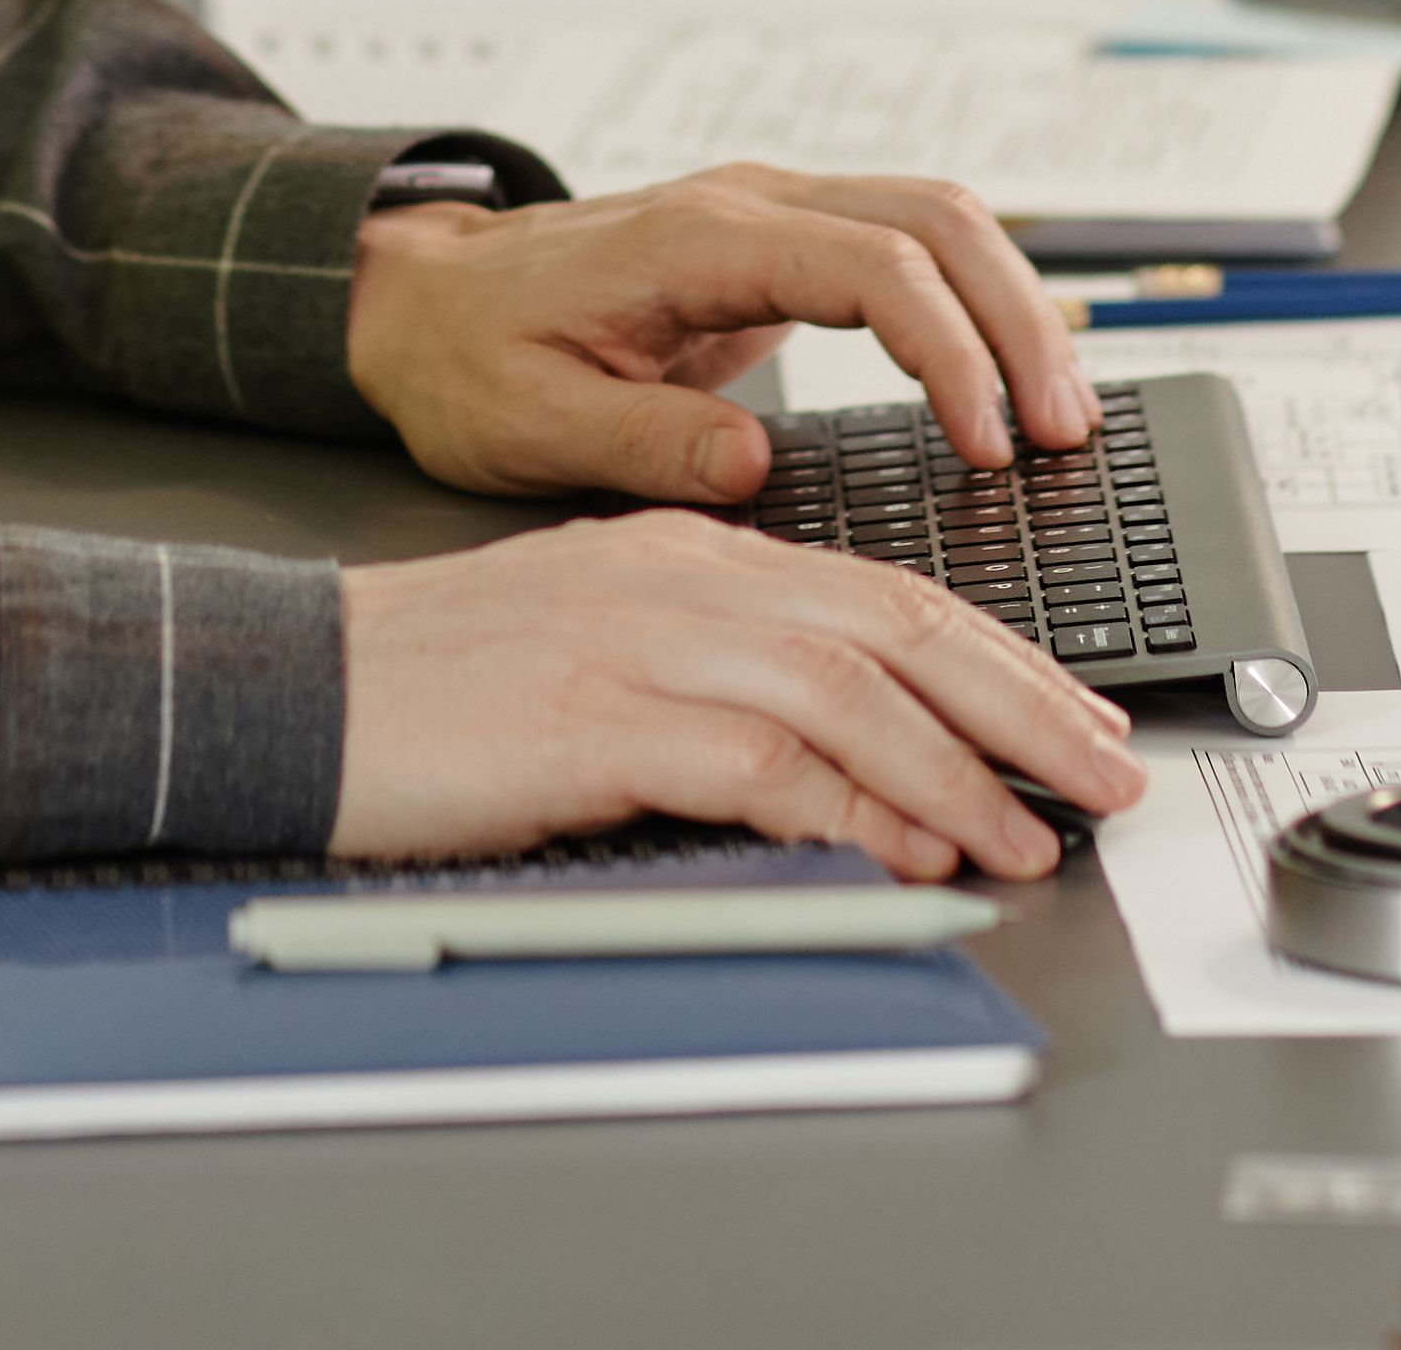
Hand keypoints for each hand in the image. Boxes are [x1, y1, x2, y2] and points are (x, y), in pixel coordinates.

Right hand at [334, 514, 1149, 877]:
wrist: (291, 686)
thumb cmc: (432, 690)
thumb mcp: (595, 652)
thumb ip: (715, 684)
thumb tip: (846, 767)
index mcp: (685, 549)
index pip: (880, 589)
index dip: (996, 656)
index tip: (1072, 718)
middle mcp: (680, 573)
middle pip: (896, 620)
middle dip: (1024, 701)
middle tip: (1109, 770)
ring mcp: (640, 635)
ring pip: (851, 686)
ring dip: (961, 769)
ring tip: (1031, 836)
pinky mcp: (598, 710)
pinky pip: (763, 758)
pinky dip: (853, 807)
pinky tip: (906, 850)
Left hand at [343, 164, 1092, 504]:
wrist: (420, 302)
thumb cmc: (467, 358)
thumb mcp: (528, 423)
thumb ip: (641, 442)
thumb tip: (750, 465)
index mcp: (693, 240)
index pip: (871, 265)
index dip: (949, 351)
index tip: (984, 444)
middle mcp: (747, 204)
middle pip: (937, 218)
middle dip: (1020, 319)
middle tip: (1065, 432)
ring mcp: (770, 215)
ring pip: (939, 218)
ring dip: (1013, 304)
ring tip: (1061, 414)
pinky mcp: (781, 247)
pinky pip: (909, 249)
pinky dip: (976, 303)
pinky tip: (1005, 378)